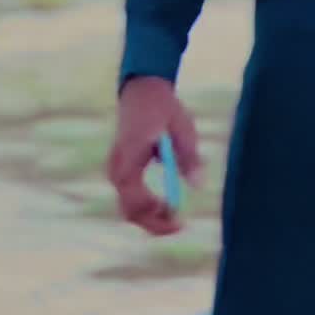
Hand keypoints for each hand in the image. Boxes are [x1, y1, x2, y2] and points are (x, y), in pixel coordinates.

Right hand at [107, 77, 202, 235]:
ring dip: (150, 216)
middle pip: (129, 210)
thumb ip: (189, 156)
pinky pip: (129, 197)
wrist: (142, 90)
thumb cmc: (164, 108)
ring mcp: (115, 169)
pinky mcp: (120, 170)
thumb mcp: (183, 128)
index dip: (156, 217)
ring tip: (176, 212)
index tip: (179, 219)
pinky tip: (165, 203)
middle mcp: (116, 167)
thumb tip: (199, 186)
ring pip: (127, 207)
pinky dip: (146, 206)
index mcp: (129, 158)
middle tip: (181, 224)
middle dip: (153, 223)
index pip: (135, 201)